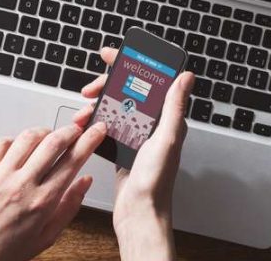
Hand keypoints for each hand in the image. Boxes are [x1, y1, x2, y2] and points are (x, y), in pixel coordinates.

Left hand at [0, 113, 106, 260]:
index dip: (90, 140)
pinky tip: (18, 148)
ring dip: (44, 132)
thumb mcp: (46, 237)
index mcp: (42, 202)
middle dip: (71, 129)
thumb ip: (69, 207)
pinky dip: (14, 140)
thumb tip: (85, 182)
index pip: (73, 160)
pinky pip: (1, 142)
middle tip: (76, 128)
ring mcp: (0, 175)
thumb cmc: (3, 251)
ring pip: (28, 137)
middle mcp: (23, 185)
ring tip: (48, 137)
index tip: (97, 129)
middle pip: (54, 142)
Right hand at [81, 48, 194, 260]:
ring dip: (97, 106)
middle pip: (126, 92)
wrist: (139, 213)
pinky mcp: (123, 148)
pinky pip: (107, 127)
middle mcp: (153, 125)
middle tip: (90, 88)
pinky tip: (84, 125)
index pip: (149, 81)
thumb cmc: (155, 182)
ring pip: (114, 108)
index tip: (111, 56)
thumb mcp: (166, 139)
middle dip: (106, 86)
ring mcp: (136, 136)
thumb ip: (174, 107)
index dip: (130, 65)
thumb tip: (186, 77)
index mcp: (166, 119)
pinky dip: (94, 124)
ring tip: (84, 111)